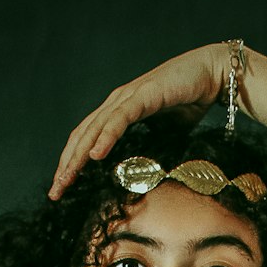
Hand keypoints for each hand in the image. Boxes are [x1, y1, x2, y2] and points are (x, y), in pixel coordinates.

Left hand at [49, 45, 226, 199]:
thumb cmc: (189, 102)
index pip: (87, 139)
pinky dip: (105, 137)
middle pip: (82, 136)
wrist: (212, 75)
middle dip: (66, 165)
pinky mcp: (143, 95)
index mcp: (117, 112)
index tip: (62, 188)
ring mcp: (127, 97)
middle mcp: (117, 103)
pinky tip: (95, 155)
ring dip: (78, 155)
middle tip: (55, 192)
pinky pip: (119, 119)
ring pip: (94, 129)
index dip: (72, 163)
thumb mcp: (163, 135)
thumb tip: (141, 177)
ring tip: (67, 178)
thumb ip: (148, 150)